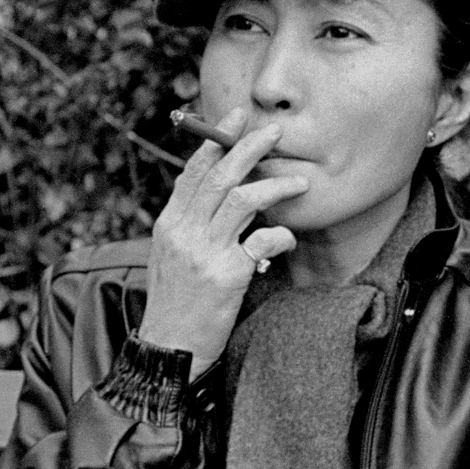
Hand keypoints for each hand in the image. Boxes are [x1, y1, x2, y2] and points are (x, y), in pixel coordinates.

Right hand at [137, 109, 307, 379]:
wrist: (168, 350)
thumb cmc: (176, 303)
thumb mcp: (171, 257)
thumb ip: (191, 225)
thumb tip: (220, 195)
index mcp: (169, 224)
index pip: (193, 172)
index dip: (215, 141)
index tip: (236, 118)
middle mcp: (184, 232)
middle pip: (220, 176)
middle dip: (248, 147)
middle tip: (275, 132)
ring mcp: (204, 253)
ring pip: (244, 200)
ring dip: (277, 185)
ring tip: (301, 181)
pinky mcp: (227, 276)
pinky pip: (263, 241)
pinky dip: (281, 235)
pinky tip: (287, 238)